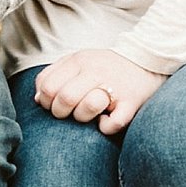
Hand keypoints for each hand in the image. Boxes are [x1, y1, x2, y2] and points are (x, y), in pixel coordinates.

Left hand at [33, 49, 165, 136]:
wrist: (147, 60)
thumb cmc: (105, 67)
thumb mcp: (78, 61)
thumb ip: (54, 74)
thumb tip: (38, 99)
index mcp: (79, 61)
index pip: (48, 86)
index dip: (45, 102)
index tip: (53, 105)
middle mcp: (96, 72)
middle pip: (65, 98)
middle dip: (60, 113)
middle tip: (68, 113)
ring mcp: (115, 87)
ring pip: (87, 108)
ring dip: (82, 118)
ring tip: (87, 114)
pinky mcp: (132, 102)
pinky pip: (113, 123)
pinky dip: (105, 127)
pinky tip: (105, 121)